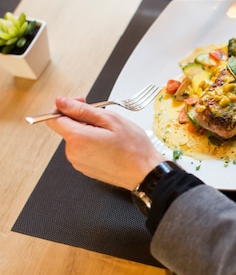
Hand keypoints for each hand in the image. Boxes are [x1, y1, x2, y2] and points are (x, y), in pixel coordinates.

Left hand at [46, 97, 164, 189]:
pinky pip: (82, 150)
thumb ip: (81, 110)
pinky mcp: (85, 169)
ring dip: (88, 132)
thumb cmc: (132, 147)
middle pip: (66, 128)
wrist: (144, 172)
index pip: (53, 118)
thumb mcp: (109, 119)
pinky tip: (108, 145)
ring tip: (109, 134)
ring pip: (75, 139)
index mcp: (77, 138)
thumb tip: (61, 102)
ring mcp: (78, 163)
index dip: (64, 107)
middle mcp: (73, 153)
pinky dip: (91, 144)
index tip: (80, 104)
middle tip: (103, 119)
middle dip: (81, 119)